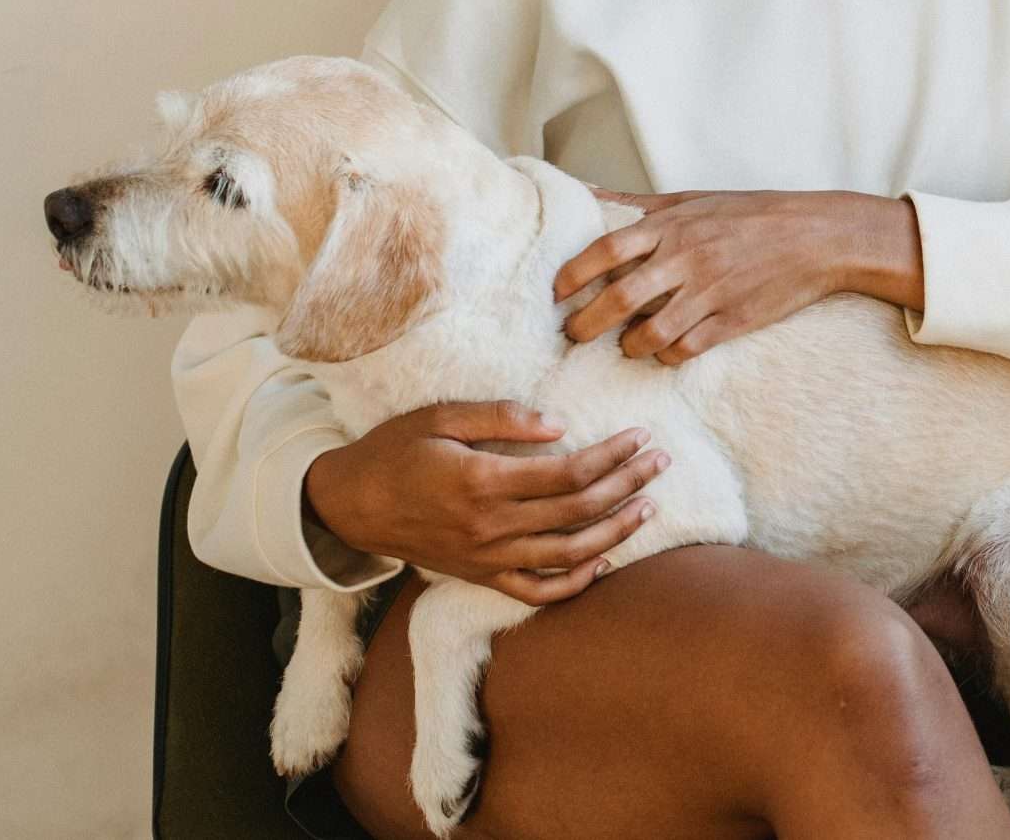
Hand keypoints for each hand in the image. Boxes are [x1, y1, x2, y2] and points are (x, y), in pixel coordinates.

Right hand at [302, 401, 668, 603]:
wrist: (350, 503)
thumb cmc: (396, 451)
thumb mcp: (441, 416)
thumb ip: (501, 417)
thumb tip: (560, 425)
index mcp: (482, 481)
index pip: (568, 474)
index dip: (612, 456)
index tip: (640, 437)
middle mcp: (490, 526)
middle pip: (578, 512)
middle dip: (627, 484)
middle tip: (660, 463)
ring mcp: (486, 558)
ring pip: (567, 554)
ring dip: (615, 532)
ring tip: (647, 507)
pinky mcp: (479, 576)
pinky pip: (535, 591)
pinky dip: (574, 582)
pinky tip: (603, 561)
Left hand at [561, 187, 920, 364]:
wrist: (818, 237)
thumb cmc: (752, 213)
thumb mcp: (694, 198)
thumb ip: (639, 204)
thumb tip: (587, 192)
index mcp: (674, 225)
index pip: (607, 249)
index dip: (574, 273)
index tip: (557, 292)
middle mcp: (687, 258)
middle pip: (620, 298)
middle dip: (586, 323)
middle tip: (573, 333)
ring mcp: (711, 292)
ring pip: (650, 333)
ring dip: (627, 346)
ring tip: (623, 346)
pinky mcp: (733, 321)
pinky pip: (685, 349)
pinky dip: (666, 355)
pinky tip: (664, 351)